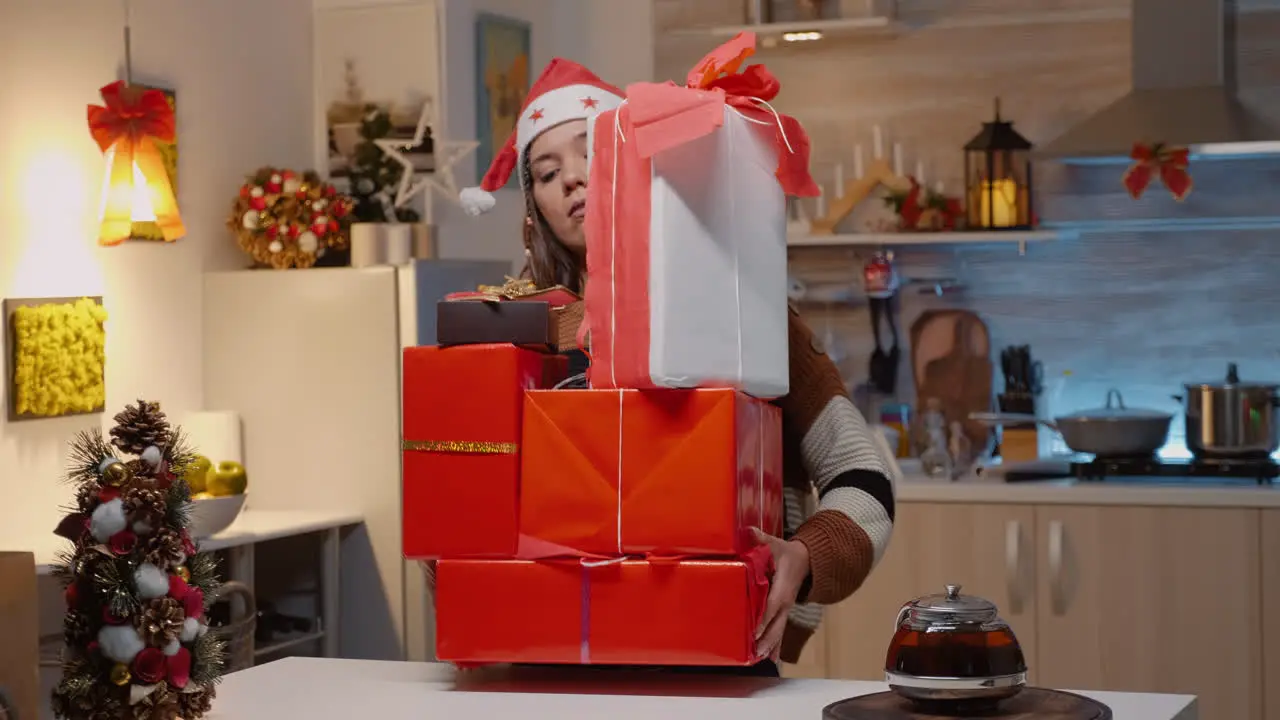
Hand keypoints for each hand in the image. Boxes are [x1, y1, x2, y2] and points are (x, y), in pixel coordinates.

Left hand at [752, 527, 810, 662]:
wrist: (806, 560)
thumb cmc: (787, 553)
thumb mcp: (775, 544)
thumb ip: (761, 539)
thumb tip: (749, 531)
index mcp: (782, 587)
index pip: (772, 605)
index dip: (763, 618)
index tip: (753, 631)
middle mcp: (785, 602)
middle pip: (776, 624)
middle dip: (766, 639)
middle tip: (755, 652)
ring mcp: (786, 609)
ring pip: (779, 630)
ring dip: (771, 645)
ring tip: (761, 658)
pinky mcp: (784, 612)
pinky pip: (780, 630)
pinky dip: (775, 644)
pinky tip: (770, 657)